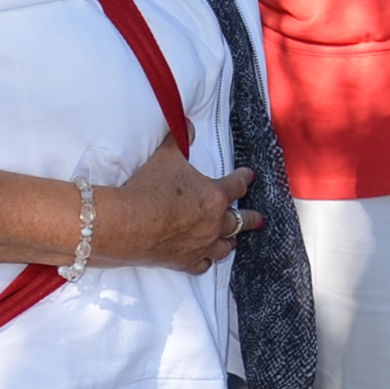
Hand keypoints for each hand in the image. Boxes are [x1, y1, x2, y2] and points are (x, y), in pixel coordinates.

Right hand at [98, 144, 253, 273]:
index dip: (244, 178)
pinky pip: (202, 264)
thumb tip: (187, 123)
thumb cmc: (149, 187)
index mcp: (215, 196)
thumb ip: (179, 138)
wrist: (129, 222)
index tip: (250, 176)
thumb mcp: (166, 156)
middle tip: (260, 219)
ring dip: (230, 242)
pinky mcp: (185, 261)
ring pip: (224, 246)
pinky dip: (205, 261)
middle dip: (252, 218)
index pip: (236, 185)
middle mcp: (215, 222)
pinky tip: (205, 260)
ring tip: (234, 241)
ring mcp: (202, 244)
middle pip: (241, 220)